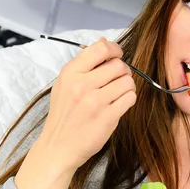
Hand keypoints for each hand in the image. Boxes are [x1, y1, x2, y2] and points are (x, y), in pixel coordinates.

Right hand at [39, 37, 135, 171]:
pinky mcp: (108, 117)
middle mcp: (82, 85)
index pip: (100, 49)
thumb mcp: (65, 84)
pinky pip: (130, 98)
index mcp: (70, 73)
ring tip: (118, 93)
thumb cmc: (64, 114)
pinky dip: (128, 99)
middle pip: (118, 65)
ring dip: (127, 86)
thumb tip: (103, 42)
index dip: (115, 50)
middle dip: (123, 71)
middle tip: (117, 80)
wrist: (58, 147)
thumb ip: (84, 64)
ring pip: (128, 81)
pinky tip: (119, 104)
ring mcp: (95, 102)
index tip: (117, 56)